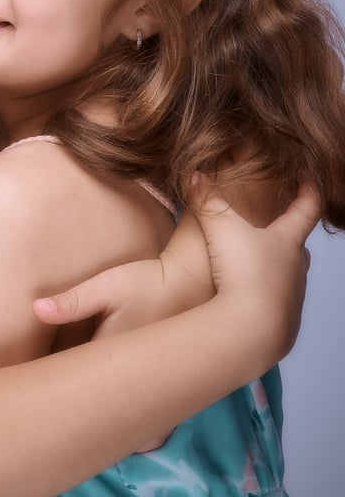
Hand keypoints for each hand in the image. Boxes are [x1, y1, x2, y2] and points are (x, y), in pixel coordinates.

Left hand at [32, 212, 213, 451]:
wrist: (197, 283)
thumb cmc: (149, 281)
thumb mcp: (108, 285)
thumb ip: (72, 301)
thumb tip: (36, 310)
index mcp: (113, 359)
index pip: (73, 388)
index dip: (54, 389)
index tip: (38, 386)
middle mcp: (138, 384)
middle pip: (97, 413)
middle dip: (77, 412)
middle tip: (56, 404)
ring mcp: (160, 394)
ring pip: (125, 427)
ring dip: (106, 421)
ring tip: (86, 410)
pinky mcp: (175, 396)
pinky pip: (149, 430)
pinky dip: (133, 429)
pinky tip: (117, 412)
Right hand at [195, 177, 317, 359]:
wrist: (252, 329)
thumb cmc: (243, 273)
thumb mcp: (220, 228)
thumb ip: (206, 200)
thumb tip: (194, 173)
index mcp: (287, 242)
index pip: (307, 209)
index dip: (309, 191)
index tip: (307, 178)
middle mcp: (295, 269)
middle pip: (296, 246)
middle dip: (286, 233)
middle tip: (274, 223)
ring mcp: (291, 298)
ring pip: (286, 275)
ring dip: (273, 266)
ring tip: (252, 263)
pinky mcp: (282, 323)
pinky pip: (275, 303)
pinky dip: (262, 295)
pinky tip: (242, 297)